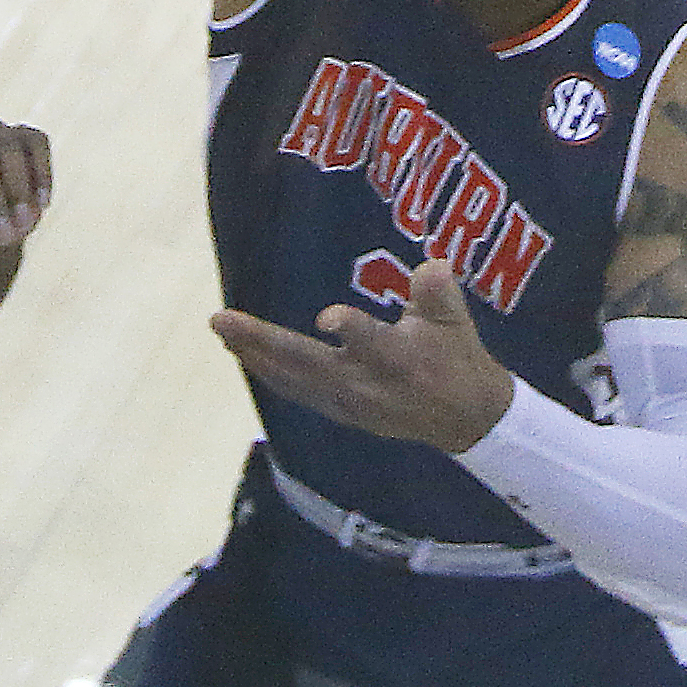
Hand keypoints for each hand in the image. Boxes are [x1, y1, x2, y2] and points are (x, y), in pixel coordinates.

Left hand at [210, 257, 513, 452]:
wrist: (465, 420)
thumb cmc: (458, 356)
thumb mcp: (458, 320)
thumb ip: (439, 292)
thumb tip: (430, 266)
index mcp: (400, 358)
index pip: (372, 342)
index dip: (352, 330)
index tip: (327, 318)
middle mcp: (367, 384)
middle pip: (307, 364)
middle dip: (262, 341)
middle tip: (221, 320)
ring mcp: (349, 403)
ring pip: (293, 380)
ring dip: (254, 356)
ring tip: (222, 331)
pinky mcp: (340, 412)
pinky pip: (296, 392)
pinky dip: (268, 373)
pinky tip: (243, 355)